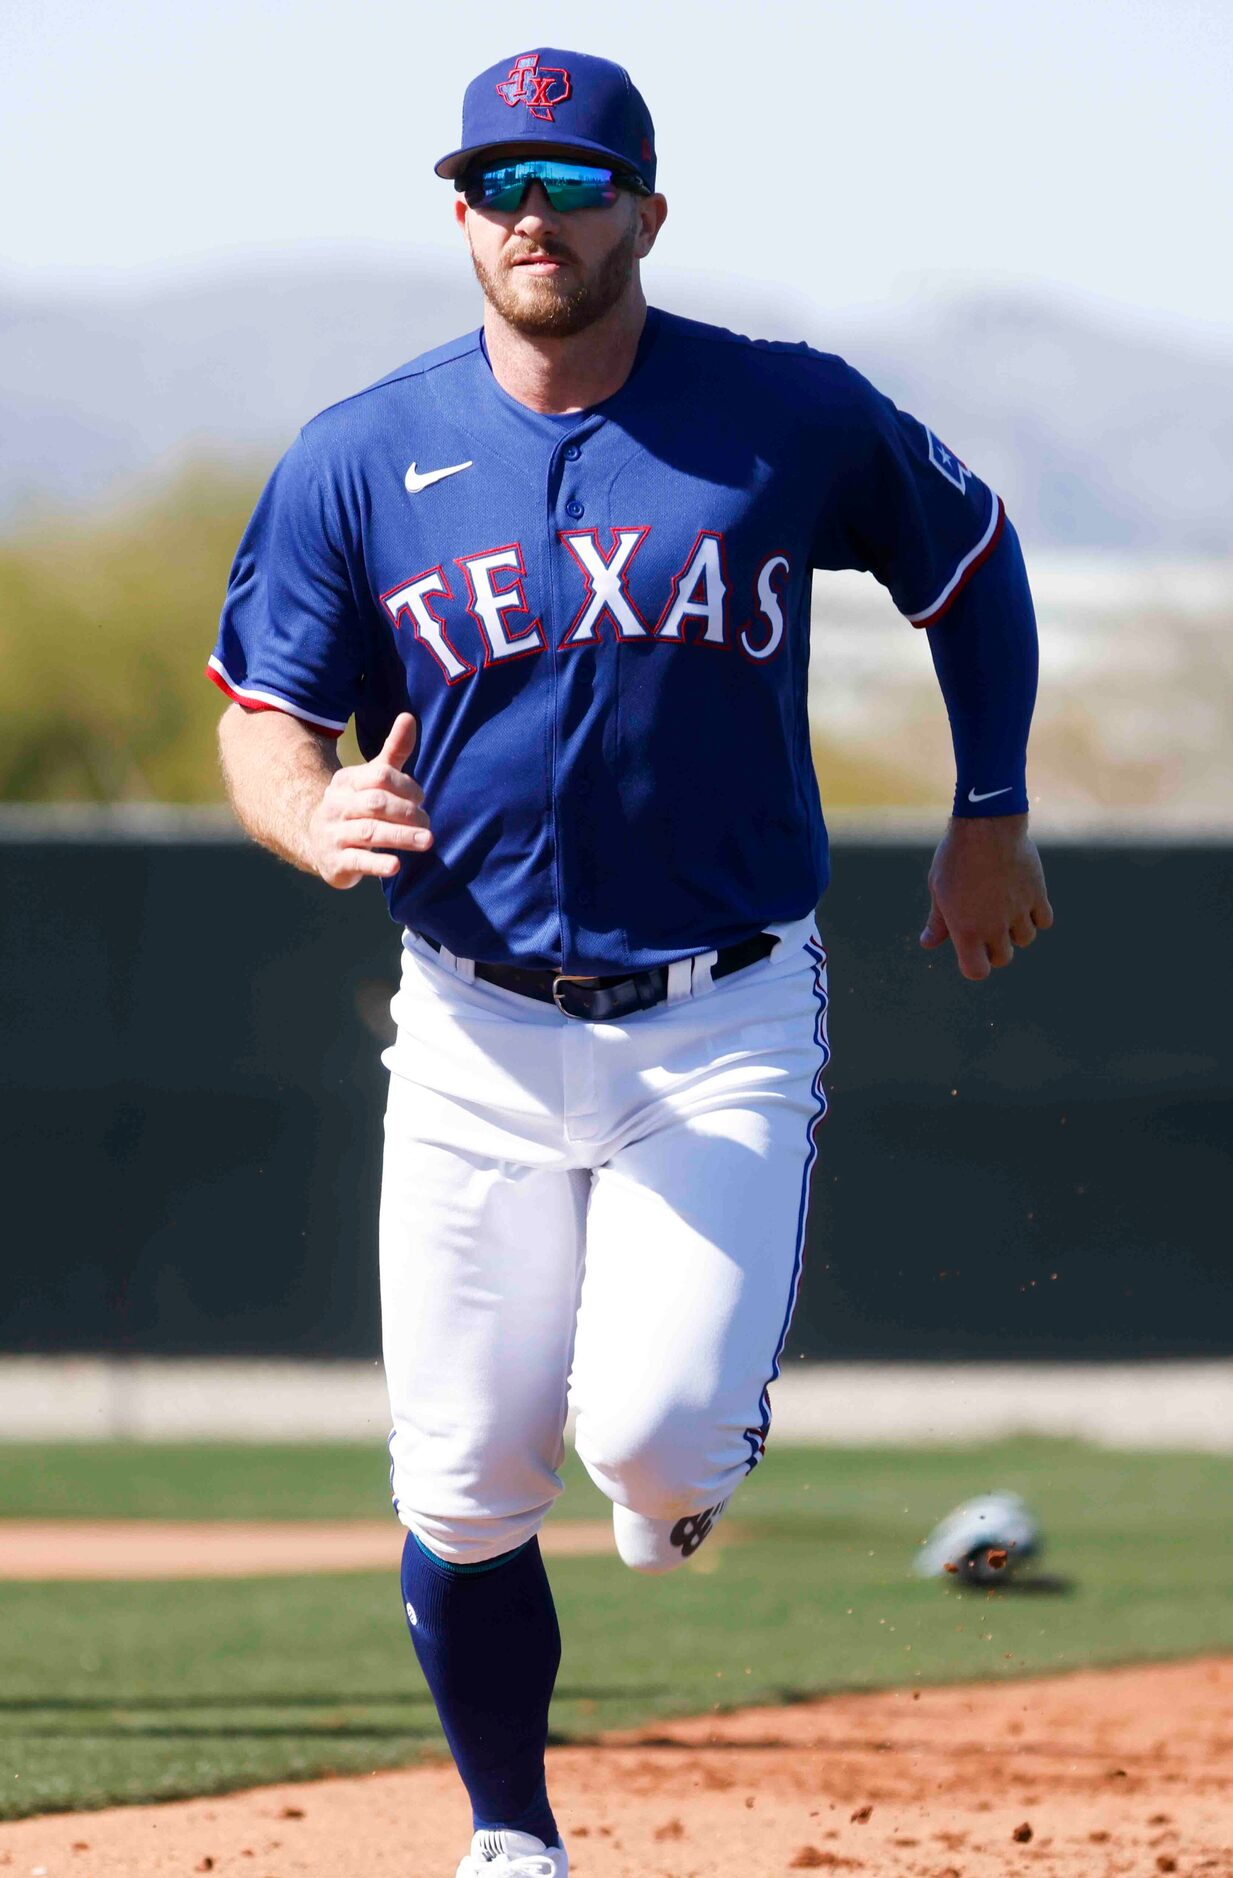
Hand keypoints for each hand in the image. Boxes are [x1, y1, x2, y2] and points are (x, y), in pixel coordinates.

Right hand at [307, 713, 430, 888]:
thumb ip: (394, 751)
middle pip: (375, 803)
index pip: (380, 777)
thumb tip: (409, 717)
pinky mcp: (335, 863)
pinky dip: (377, 864)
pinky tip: (396, 866)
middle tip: (428, 824)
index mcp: (347, 781)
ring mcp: (333, 834)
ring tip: (427, 841)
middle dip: (407, 813)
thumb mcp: (373, 778)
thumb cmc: (356, 806)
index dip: (406, 786)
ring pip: (369, 832)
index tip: (421, 799)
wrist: (316, 841)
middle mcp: (337, 805)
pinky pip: (357, 861)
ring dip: (401, 836)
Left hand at [920, 812, 1052, 980]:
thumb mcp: (939, 889)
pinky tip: (1023, 900)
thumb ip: (938, 921)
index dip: (975, 965)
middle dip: (995, 947)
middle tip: (986, 923)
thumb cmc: (955, 857)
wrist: (986, 827)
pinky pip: (1044, 920)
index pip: (977, 971)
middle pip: (1003, 958)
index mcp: (966, 930)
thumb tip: (927, 943)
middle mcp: (994, 927)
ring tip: (1004, 906)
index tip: (971, 950)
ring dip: (1017, 930)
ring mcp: (1018, 912)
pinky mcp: (1038, 894)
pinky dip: (1036, 916)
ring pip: (1026, 939)